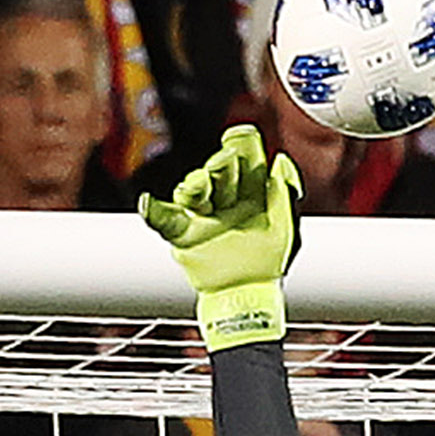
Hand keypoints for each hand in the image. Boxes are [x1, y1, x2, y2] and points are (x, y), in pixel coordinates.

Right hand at [140, 125, 301, 350]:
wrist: (249, 296)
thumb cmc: (268, 262)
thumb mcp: (287, 227)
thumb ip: (286, 193)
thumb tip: (279, 161)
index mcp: (251, 187)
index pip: (245, 154)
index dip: (242, 142)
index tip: (241, 138)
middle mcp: (225, 196)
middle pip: (219, 169)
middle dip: (222, 164)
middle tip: (225, 162)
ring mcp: (203, 215)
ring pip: (194, 190)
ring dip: (195, 184)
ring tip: (198, 183)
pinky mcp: (185, 236)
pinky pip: (165, 221)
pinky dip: (153, 212)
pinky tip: (147, 203)